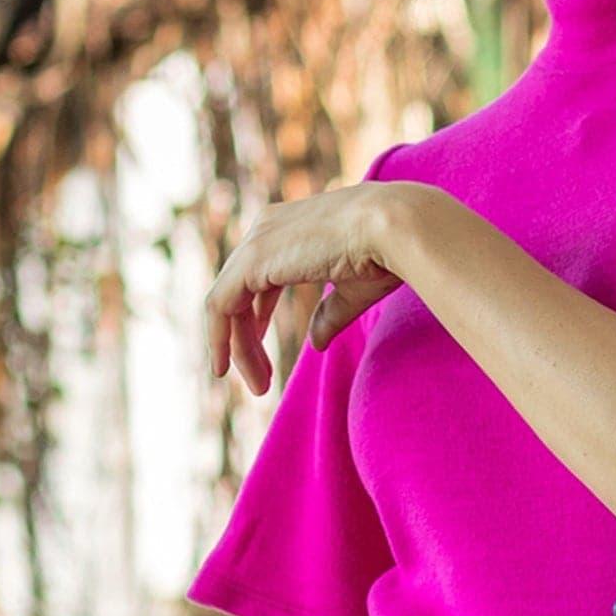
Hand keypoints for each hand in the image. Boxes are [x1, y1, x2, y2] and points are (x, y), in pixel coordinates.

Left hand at [206, 183, 403, 392]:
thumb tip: (314, 344)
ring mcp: (256, 242)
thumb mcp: (353, 289)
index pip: (260, 278)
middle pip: (240, 293)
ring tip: (258, 387)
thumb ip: (329, 315)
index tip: (265, 359)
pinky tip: (225, 368)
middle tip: (261, 385)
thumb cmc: (387, 253)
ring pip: (227, 304)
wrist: (396, 228)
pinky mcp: (251, 260)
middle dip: (247, 341)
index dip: (259, 318)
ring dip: (238, 349)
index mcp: (290, 228)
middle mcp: (267, 229)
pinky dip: (219, 338)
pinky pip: (219, 305)